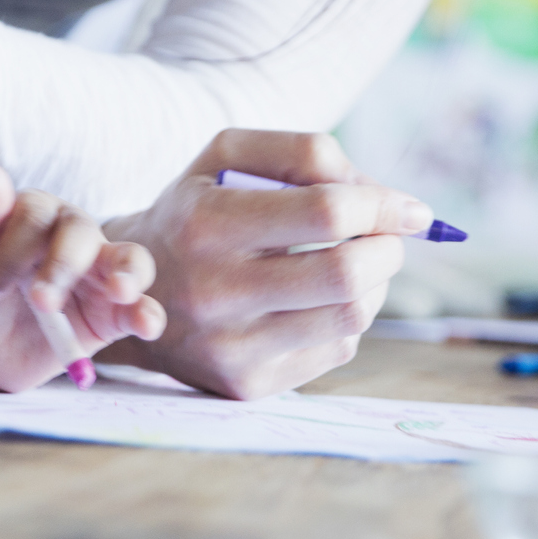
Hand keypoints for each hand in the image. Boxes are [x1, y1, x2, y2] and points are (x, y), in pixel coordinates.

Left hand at [0, 166, 164, 391]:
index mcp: (31, 216)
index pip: (36, 213)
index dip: (15, 248)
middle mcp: (70, 239)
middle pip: (83, 232)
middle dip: (63, 265)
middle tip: (41, 302)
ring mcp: (97, 276)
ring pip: (130, 260)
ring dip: (127, 273)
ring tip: (119, 291)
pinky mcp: (112, 317)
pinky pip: (141, 309)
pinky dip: (149, 314)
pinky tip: (146, 324)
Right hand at [101, 130, 434, 400]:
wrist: (126, 294)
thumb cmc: (194, 211)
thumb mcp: (225, 157)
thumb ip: (304, 153)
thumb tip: (391, 200)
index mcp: (208, 223)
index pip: (326, 213)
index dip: (383, 206)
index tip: (411, 209)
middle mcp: (215, 291)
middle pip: (345, 274)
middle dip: (389, 249)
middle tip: (389, 237)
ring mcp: (232, 345)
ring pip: (350, 317)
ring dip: (376, 284)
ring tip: (359, 263)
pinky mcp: (248, 384)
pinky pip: (336, 350)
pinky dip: (347, 317)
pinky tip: (321, 300)